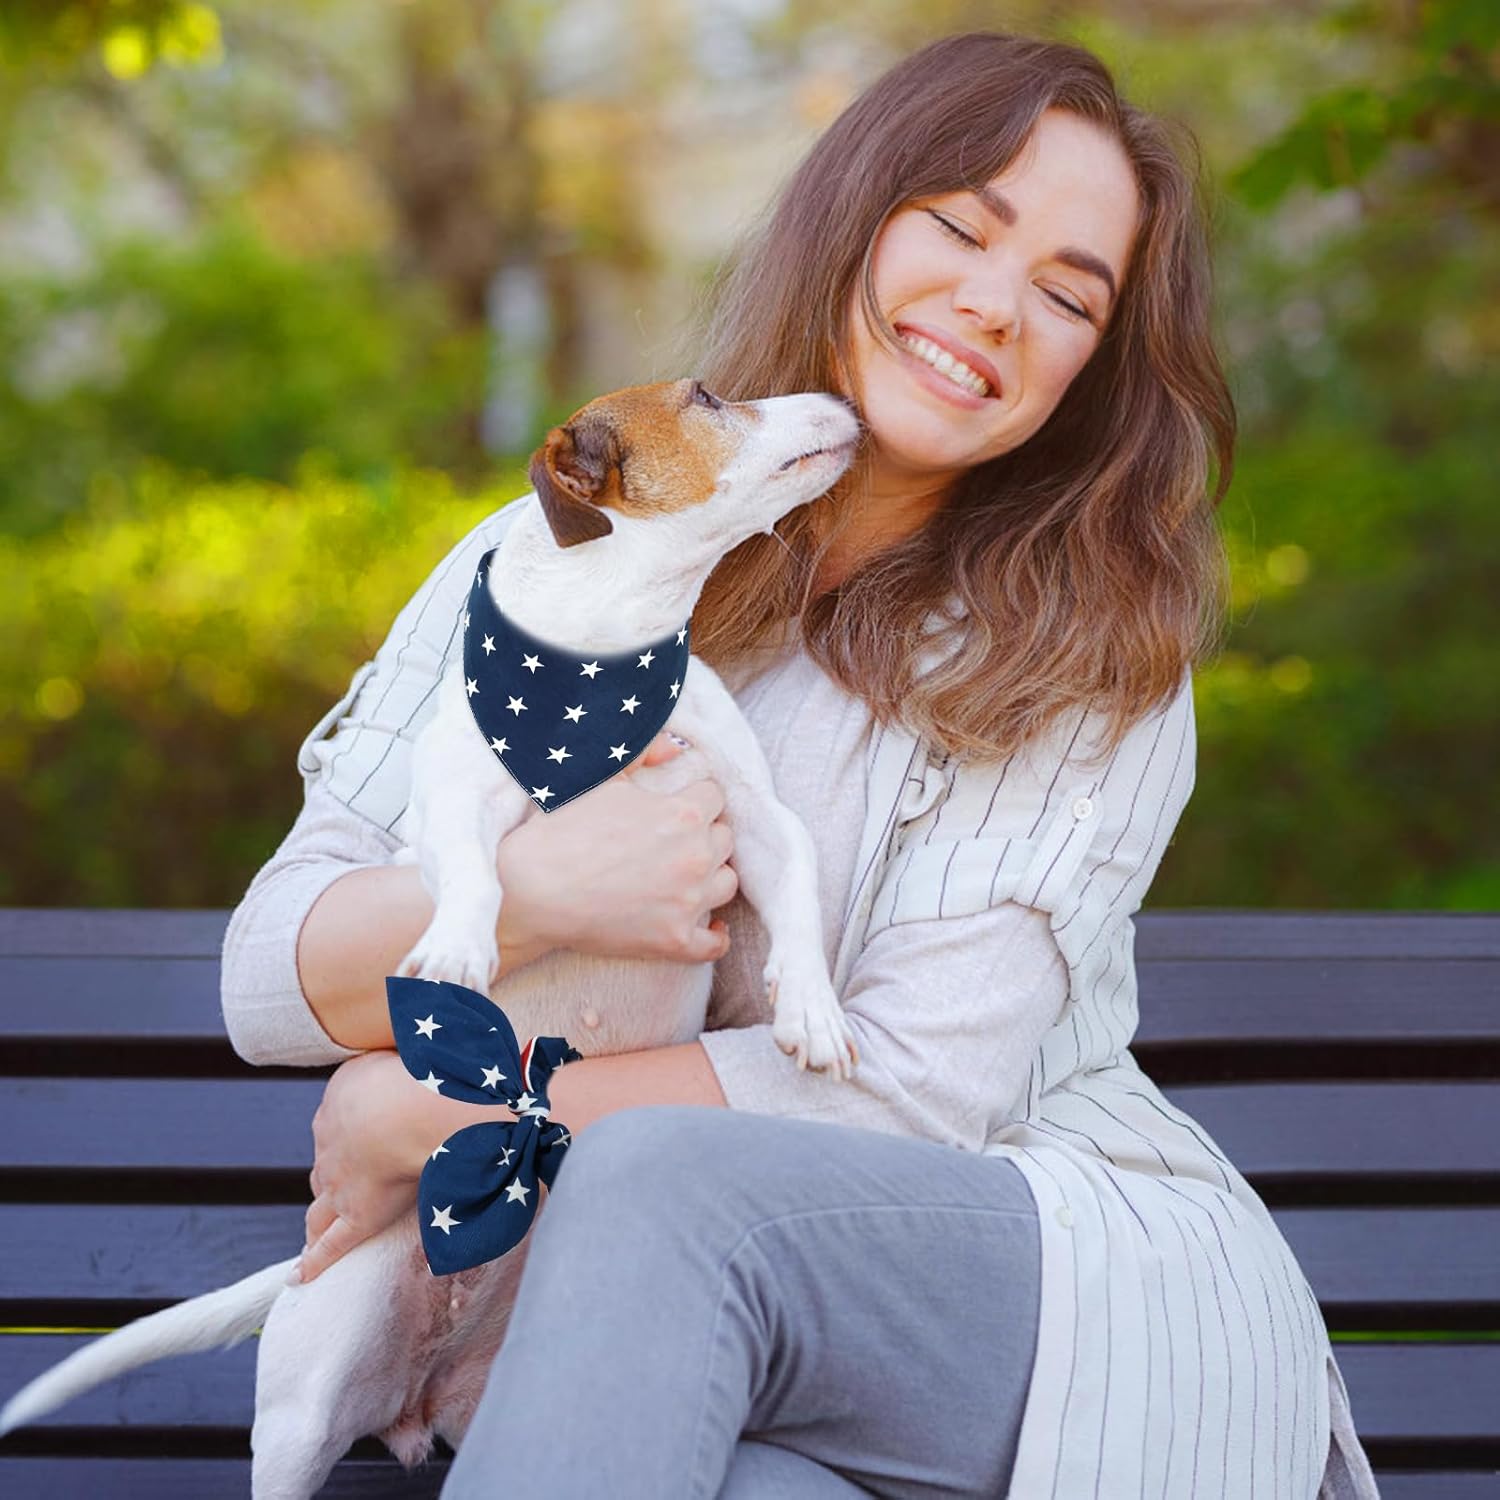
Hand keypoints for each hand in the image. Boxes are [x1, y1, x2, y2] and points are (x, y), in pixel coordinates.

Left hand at [295, 1049, 432, 1283]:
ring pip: (320, 1204)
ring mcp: (341, 1181)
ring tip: (312, 1229)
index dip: (353, 1126)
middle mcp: (331, 1141)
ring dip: (317, 1216)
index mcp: (341, 1096)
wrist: (413, 1109)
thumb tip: (431, 1023)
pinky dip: (313, 1263)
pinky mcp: (357, 1215)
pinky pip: (330, 1245)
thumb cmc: (421, 1069)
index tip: (370, 1128)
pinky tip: (300, 1275)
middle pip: (325, 1162)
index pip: (339, 1117)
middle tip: (347, 1176)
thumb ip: (412, 1046)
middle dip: (333, 1170)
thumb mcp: (410, 1043)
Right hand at [497, 730, 737, 965]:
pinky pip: (716, 944)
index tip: (676, 810)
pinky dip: (714, 936)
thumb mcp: (601, 779)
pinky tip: (706, 926)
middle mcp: (694, 856)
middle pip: (724, 840)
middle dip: (703, 837)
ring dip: (709, 878)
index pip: (715, 798)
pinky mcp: (675, 941)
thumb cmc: (561, 831)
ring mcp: (688, 902)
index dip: (694, 801)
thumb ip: (643, 754)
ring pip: (726, 884)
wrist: (530, 890)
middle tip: (672, 843)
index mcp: (683, 814)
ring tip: (682, 878)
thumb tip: (676, 749)